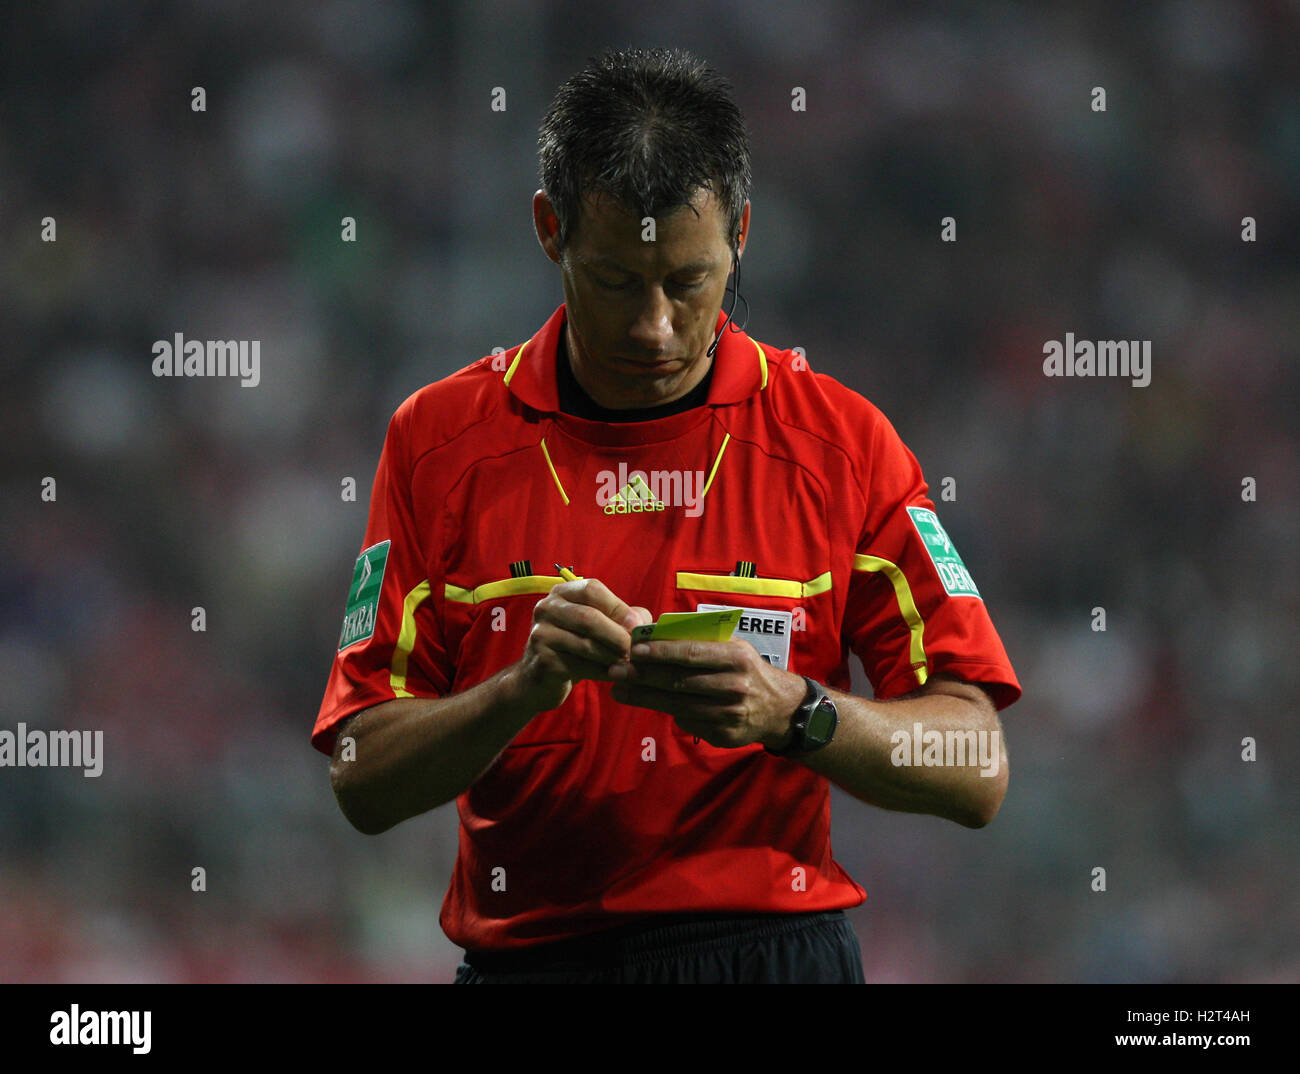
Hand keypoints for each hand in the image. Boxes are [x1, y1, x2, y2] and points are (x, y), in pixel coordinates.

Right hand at [510, 576, 651, 713]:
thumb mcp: (597, 626)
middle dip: (617, 635)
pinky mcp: (541, 660)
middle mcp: (546, 608)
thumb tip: (644, 624)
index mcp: (562, 593)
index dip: (618, 607)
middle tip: (636, 650)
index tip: (638, 626)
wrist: (539, 678)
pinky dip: (601, 672)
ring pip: (585, 644)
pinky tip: (613, 676)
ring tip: (629, 664)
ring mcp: (540, 634)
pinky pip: (579, 666)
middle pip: (588, 617)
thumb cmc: (575, 647)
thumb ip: (622, 618)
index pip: (592, 590)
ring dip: (612, 656)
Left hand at [607, 639, 807, 748]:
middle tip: (615, 670)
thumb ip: (701, 642)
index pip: (691, 653)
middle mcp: (734, 685)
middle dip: (643, 675)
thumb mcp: (733, 648)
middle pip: (678, 681)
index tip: (634, 649)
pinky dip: (668, 712)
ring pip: (677, 704)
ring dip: (644, 696)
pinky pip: (688, 721)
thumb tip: (655, 634)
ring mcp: (729, 713)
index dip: (660, 652)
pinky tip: (648, 702)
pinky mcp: (724, 735)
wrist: (780, 708)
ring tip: (619, 689)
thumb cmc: (746, 670)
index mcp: (736, 658)